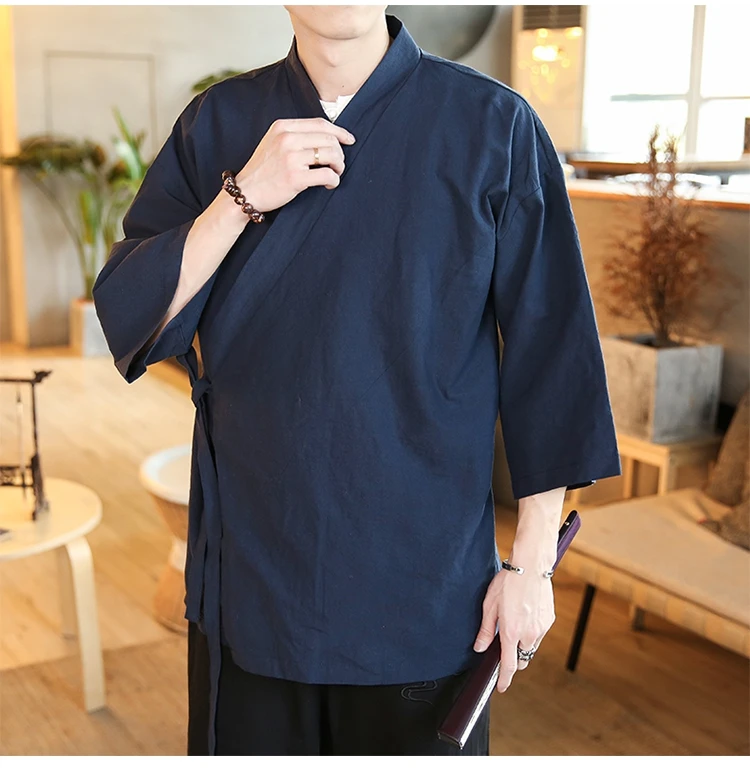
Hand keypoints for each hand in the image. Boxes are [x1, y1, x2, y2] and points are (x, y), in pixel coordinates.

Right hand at [235, 117, 355, 212]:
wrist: (246, 192)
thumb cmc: (263, 171)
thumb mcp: (273, 143)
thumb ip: (294, 136)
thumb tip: (326, 137)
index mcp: (282, 127)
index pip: (320, 124)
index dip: (339, 131)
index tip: (349, 140)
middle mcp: (287, 138)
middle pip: (329, 139)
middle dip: (340, 153)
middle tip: (338, 165)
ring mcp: (291, 157)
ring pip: (332, 155)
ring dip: (339, 166)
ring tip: (335, 174)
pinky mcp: (295, 177)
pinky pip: (327, 175)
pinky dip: (334, 180)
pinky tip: (329, 184)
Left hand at [473, 561, 555, 692]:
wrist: (530, 567)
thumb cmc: (508, 583)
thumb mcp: (490, 605)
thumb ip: (486, 630)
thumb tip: (480, 648)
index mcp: (511, 632)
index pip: (508, 665)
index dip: (504, 679)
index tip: (501, 687)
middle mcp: (529, 634)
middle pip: (522, 659)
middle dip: (513, 658)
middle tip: (505, 645)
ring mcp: (541, 628)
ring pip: (531, 647)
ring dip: (523, 644)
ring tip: (514, 623)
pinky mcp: (549, 620)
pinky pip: (539, 634)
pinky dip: (532, 632)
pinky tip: (525, 615)